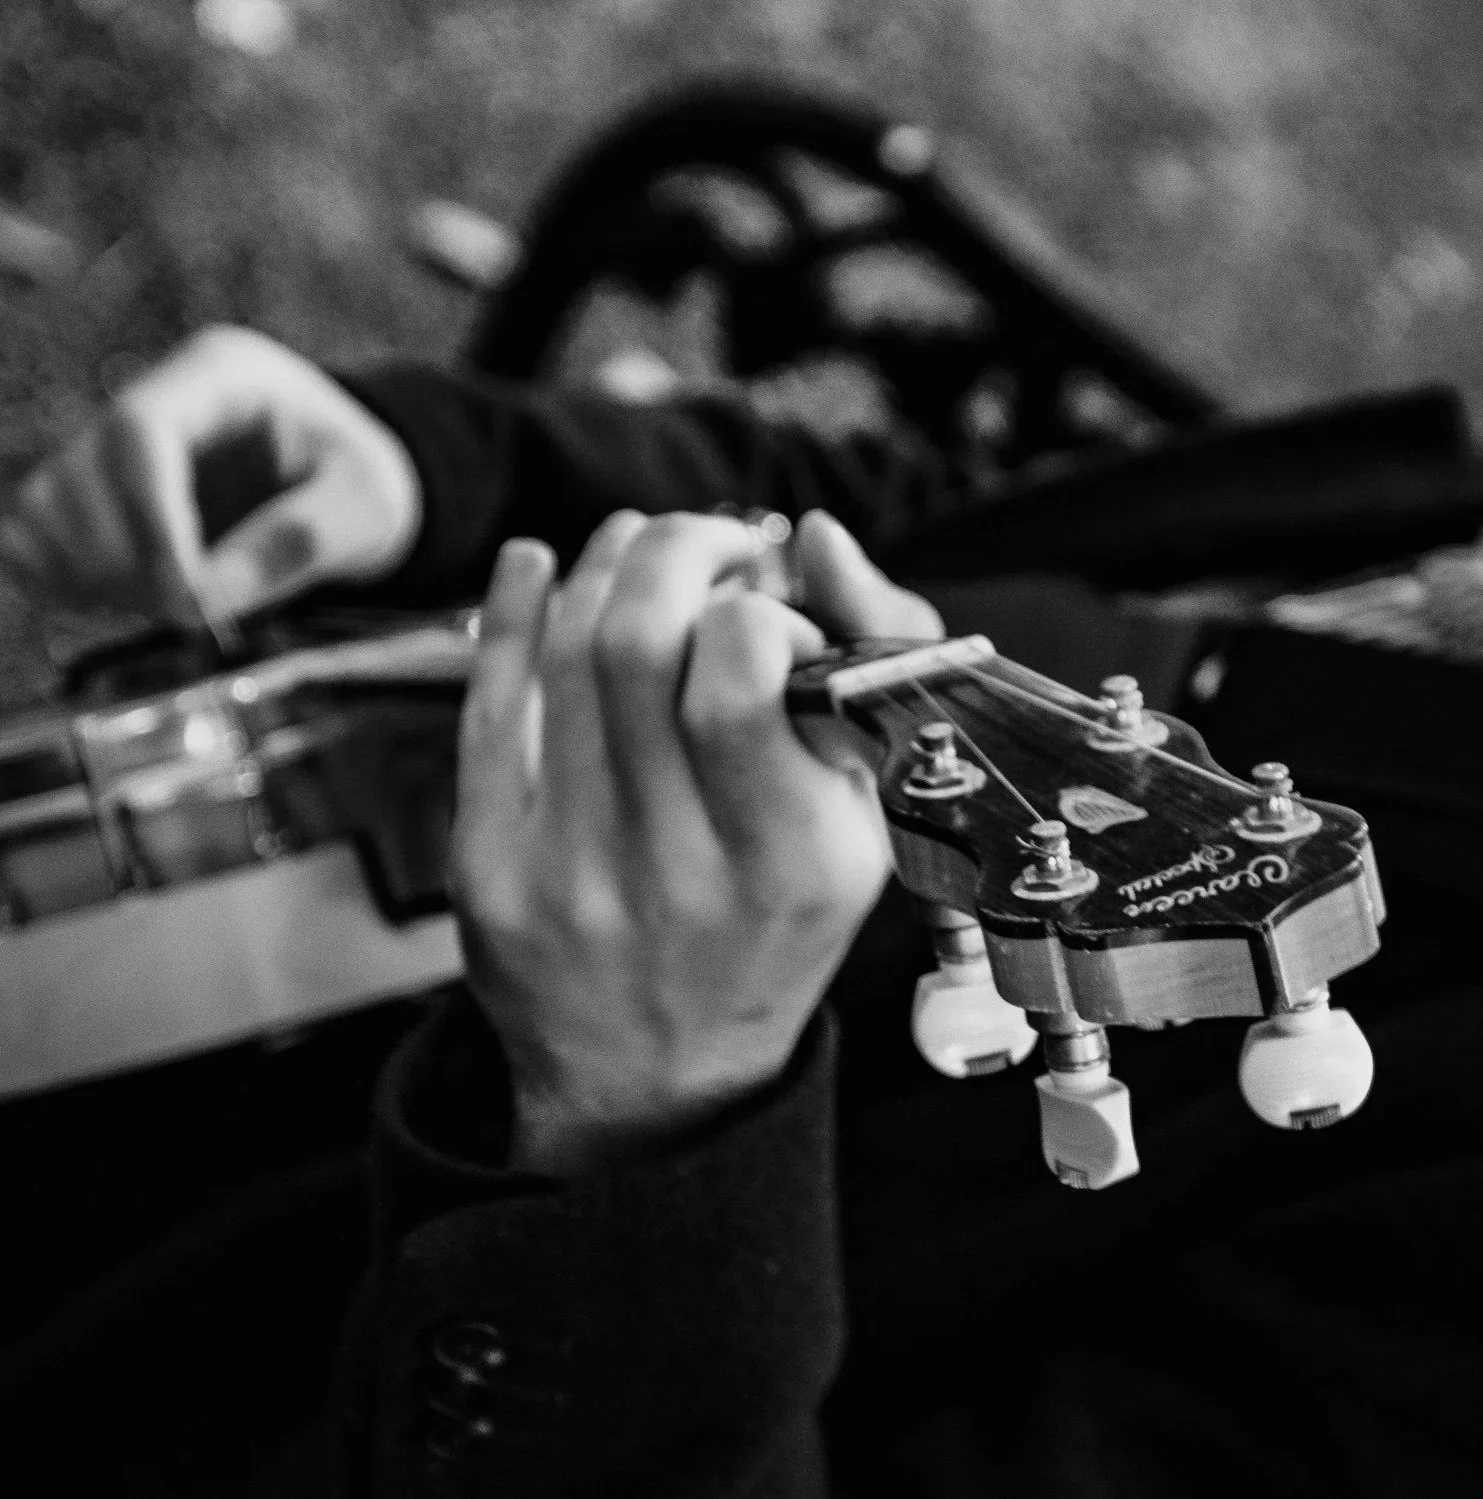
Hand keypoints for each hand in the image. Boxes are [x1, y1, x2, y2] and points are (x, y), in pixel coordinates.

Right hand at [0, 326, 421, 624]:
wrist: (347, 485)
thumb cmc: (361, 482)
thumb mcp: (366, 507)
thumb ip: (294, 545)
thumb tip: (199, 599)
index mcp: (220, 375)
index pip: (140, 429)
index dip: (147, 516)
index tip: (183, 589)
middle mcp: (153, 400)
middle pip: (84, 473)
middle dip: (128, 559)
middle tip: (192, 611)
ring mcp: (110, 448)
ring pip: (47, 508)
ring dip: (95, 574)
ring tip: (176, 604)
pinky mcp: (92, 499)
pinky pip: (33, 538)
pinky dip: (64, 580)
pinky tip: (130, 600)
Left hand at [454, 508, 942, 1174]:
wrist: (659, 1073)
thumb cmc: (775, 925)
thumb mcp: (864, 823)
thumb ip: (868, 670)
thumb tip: (818, 536)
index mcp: (790, 860)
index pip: (744, 673)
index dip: (757, 610)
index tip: (772, 622)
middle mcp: (677, 871)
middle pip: (643, 642)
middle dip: (675, 551)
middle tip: (707, 544)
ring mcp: (570, 874)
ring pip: (565, 657)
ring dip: (606, 567)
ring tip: (641, 547)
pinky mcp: (487, 873)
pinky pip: (486, 709)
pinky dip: (510, 616)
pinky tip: (537, 568)